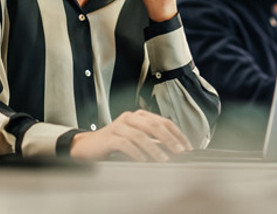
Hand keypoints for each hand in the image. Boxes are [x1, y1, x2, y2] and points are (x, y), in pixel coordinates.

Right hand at [70, 110, 191, 161]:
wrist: (88, 146)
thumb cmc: (114, 143)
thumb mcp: (137, 139)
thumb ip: (153, 141)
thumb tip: (175, 149)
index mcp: (140, 116)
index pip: (163, 121)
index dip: (177, 133)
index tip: (187, 147)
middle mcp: (130, 117)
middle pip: (154, 125)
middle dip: (169, 139)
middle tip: (179, 151)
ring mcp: (119, 126)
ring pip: (141, 135)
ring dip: (155, 149)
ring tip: (164, 159)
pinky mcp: (109, 137)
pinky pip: (125, 144)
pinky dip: (136, 153)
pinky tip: (143, 160)